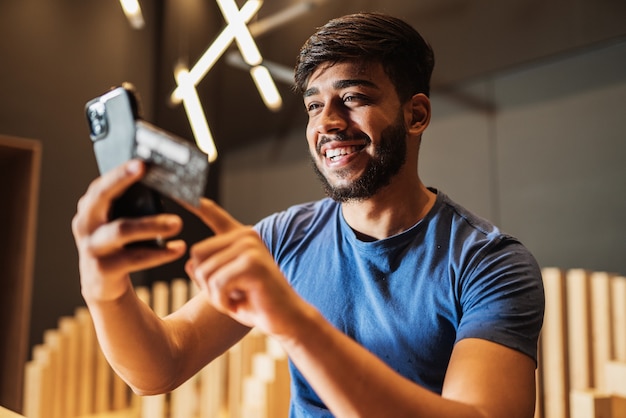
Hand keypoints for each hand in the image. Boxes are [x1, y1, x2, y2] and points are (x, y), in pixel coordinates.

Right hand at [72, 160, 185, 301]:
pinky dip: (160, 253)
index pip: (102, 183)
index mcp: (90, 208)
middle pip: (103, 197)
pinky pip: (135, 258)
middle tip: (150, 172)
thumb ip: (130, 203)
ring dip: (152, 224)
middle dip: (123, 180)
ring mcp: (92, 247)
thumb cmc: (118, 244)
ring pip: (122, 229)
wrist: (102, 283)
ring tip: (177, 223)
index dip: (120, 171)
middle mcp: (85, 224)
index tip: (141, 161)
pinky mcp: (103, 270)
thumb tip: (160, 179)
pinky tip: (178, 248)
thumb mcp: (119, 220)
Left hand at [184, 199, 308, 336]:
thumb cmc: (256, 302)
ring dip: (216, 296)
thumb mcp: (225, 286)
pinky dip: (224, 302)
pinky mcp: (253, 263)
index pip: (211, 214)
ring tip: (238, 300)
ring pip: (205, 272)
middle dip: (206, 283)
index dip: (192, 201)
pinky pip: (217, 284)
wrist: (287, 319)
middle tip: (230, 295)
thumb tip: (190, 264)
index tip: (177, 189)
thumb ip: (207, 272)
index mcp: (239, 237)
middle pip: (197, 255)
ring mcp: (250, 247)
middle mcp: (246, 235)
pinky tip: (240, 305)